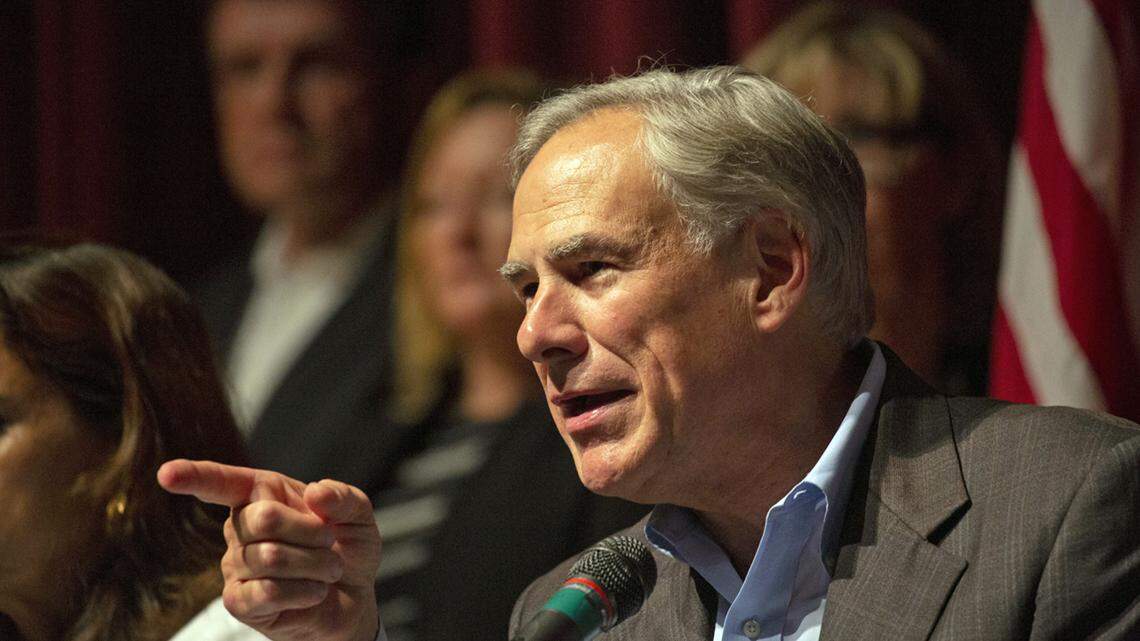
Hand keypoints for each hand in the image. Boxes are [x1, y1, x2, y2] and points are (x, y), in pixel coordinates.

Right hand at [158, 460, 380, 640]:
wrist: (354, 598)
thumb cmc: (347, 549)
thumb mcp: (359, 516)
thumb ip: (343, 498)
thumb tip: (316, 491)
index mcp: (262, 495)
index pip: (221, 482)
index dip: (194, 476)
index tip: (167, 475)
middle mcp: (240, 528)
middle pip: (264, 518)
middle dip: (312, 532)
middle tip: (329, 542)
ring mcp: (236, 566)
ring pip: (270, 557)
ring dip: (316, 564)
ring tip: (328, 569)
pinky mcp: (240, 603)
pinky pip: (267, 592)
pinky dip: (304, 590)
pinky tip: (314, 591)